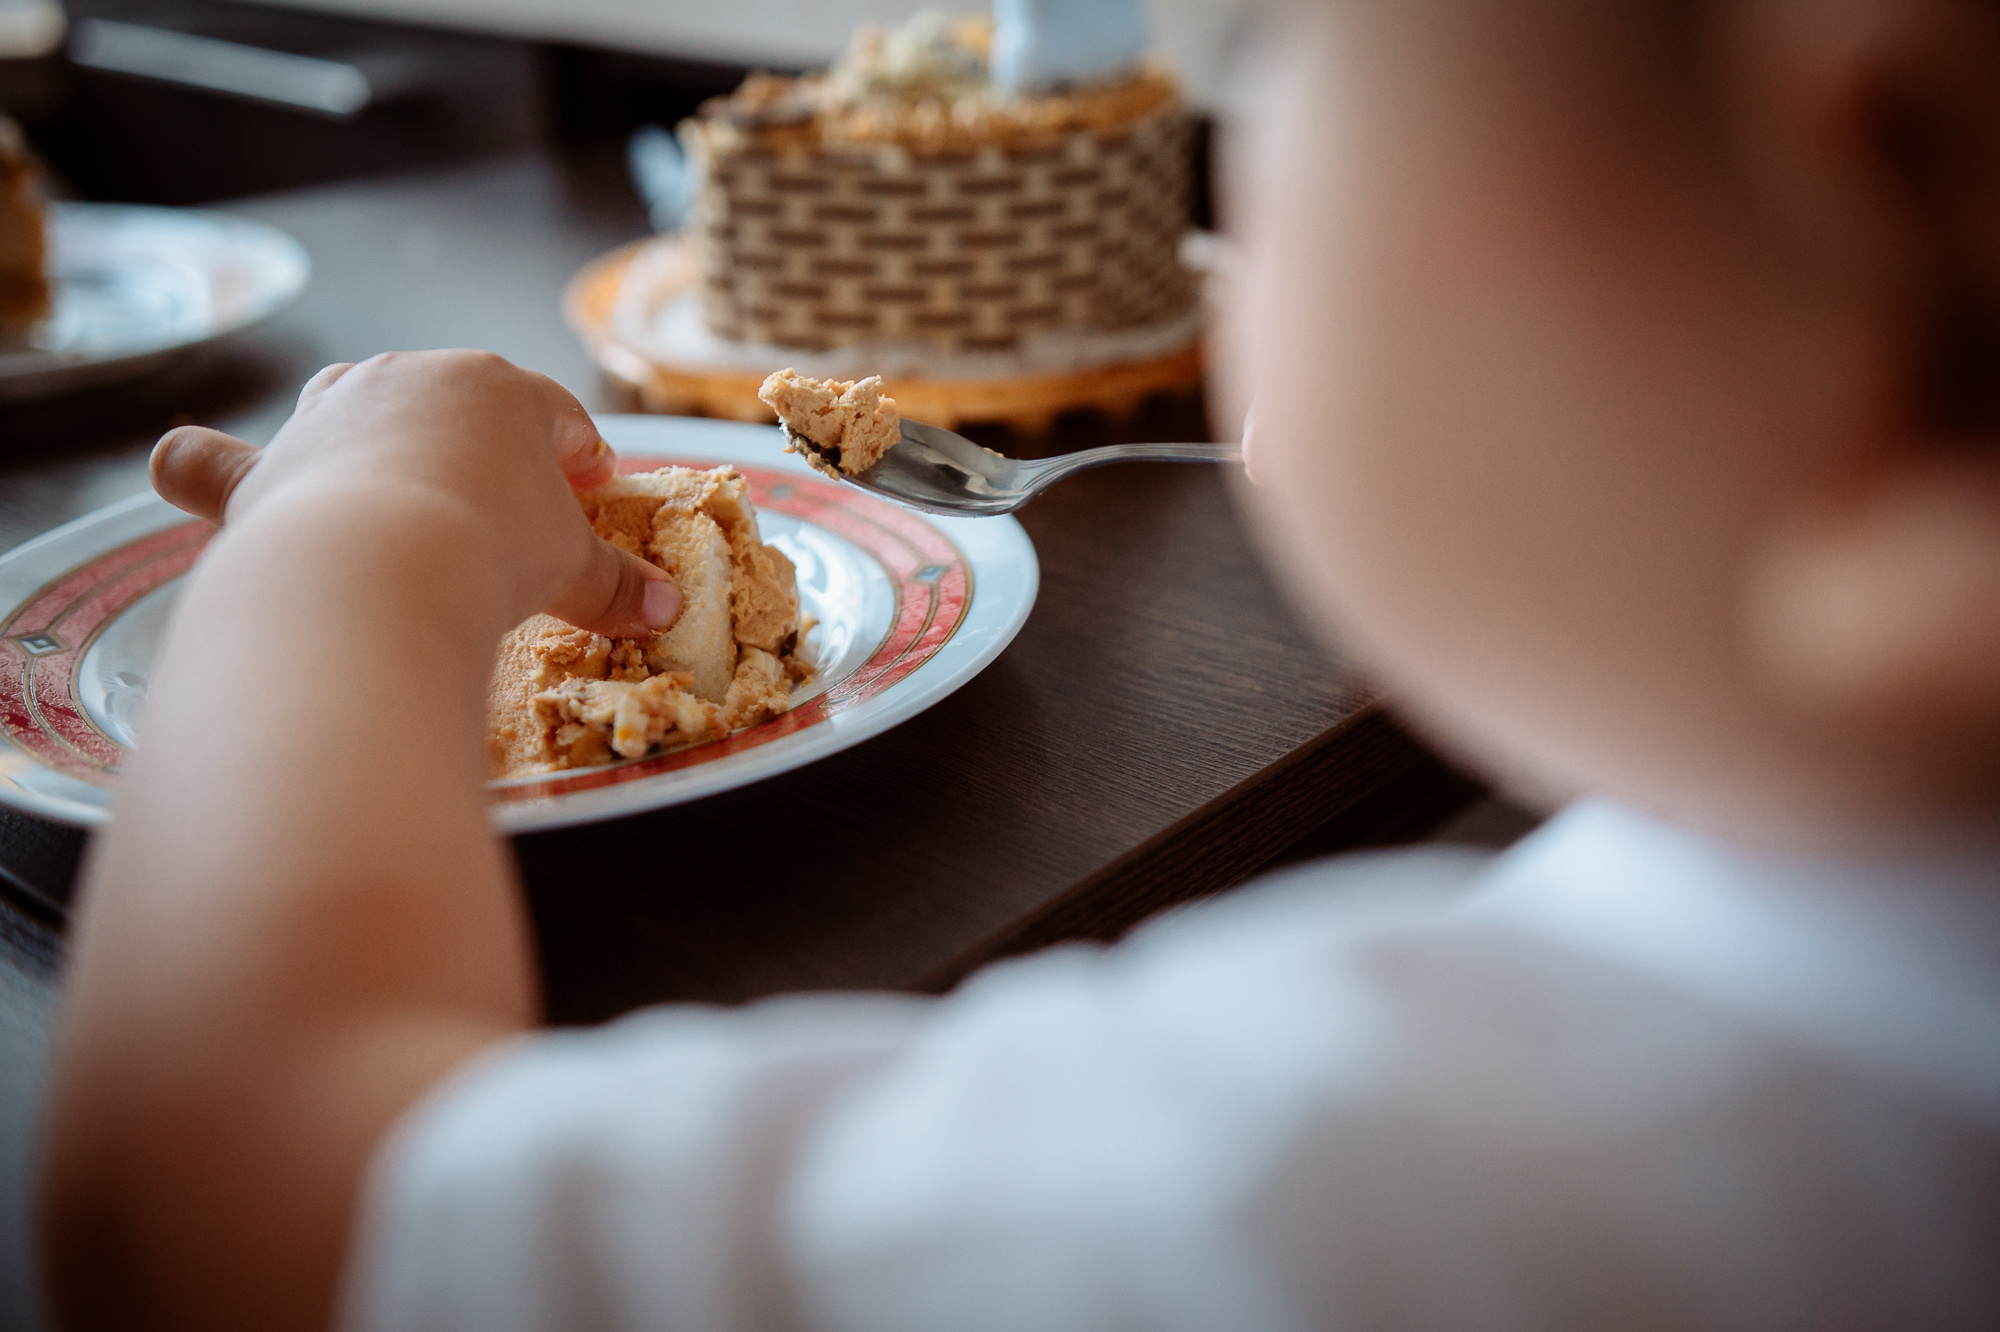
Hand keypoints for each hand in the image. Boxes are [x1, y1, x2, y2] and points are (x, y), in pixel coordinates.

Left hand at [149, 350, 680, 637]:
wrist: (380, 572)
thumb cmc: (497, 549)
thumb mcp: (572, 569)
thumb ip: (615, 585)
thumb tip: (665, 610)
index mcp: (502, 388)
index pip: (555, 416)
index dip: (580, 457)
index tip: (591, 492)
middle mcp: (408, 379)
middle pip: (456, 409)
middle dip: (481, 450)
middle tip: (502, 507)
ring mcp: (328, 414)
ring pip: (350, 413)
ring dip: (370, 446)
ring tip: (390, 497)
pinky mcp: (263, 466)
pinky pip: (215, 458)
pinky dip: (204, 468)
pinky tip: (188, 471)